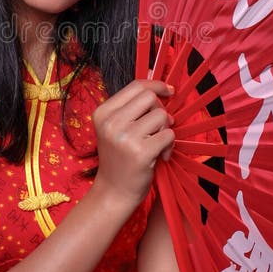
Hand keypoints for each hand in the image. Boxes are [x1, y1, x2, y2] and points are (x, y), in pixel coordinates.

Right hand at [92, 79, 174, 209]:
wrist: (113, 192)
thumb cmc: (119, 158)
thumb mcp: (115, 127)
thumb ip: (132, 106)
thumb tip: (159, 79)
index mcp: (102, 112)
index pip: (136, 86)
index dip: (156, 85)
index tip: (169, 91)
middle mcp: (111, 122)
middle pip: (150, 97)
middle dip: (161, 110)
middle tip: (158, 127)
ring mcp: (125, 137)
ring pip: (162, 116)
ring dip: (166, 129)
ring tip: (157, 144)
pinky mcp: (141, 152)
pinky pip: (168, 135)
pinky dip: (169, 145)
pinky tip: (160, 156)